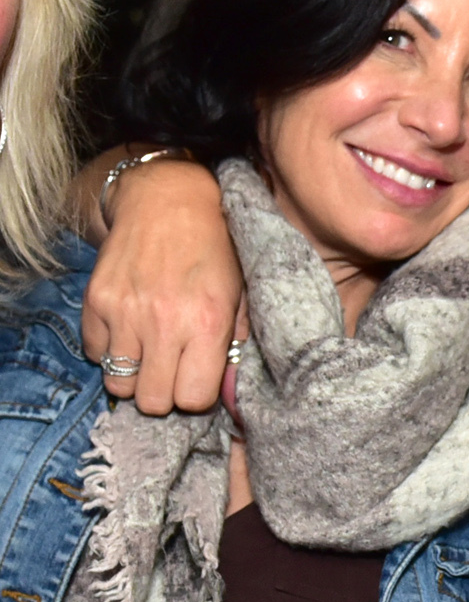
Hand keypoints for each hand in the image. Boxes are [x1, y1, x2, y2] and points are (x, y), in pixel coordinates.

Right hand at [81, 159, 243, 413]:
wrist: (167, 199)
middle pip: (153, 402)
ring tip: (149, 351)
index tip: (196, 378)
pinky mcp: (96, 300)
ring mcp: (125, 312)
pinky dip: (109, 350)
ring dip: (134, 375)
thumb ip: (235, 344)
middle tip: (170, 370)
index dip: (195, 394)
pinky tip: (128, 329)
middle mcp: (164, 322)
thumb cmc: (213, 249)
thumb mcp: (240, 293)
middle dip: (163, 393)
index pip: (192, 400)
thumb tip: (227, 390)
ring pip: (119, 384)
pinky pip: (95, 354)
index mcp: (207, 323)